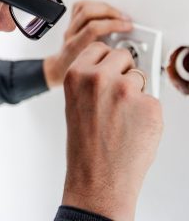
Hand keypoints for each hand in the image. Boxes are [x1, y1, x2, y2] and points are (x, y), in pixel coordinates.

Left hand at [43, 1, 132, 87]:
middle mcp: (71, 34)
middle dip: (111, 12)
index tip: (128, 27)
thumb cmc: (76, 73)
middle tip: (125, 19)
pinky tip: (105, 10)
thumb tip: (132, 55)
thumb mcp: (95, 72)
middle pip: (88, 13)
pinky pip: (80, 6)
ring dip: (104, 7)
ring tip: (117, 14)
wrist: (60, 69)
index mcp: (75, 47)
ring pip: (84, 7)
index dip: (113, 24)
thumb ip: (109, 63)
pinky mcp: (71, 21)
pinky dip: (95, 4)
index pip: (93, 28)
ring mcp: (70, 27)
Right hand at [62, 42, 162, 220]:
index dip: (106, 59)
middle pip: (122, 55)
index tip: (109, 65)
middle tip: (118, 92)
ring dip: (135, 91)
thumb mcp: (75, 102)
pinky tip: (134, 126)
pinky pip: (152, 98)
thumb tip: (111, 68)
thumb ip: (89, 79)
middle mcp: (99, 78)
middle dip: (123, 70)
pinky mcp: (148, 105)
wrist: (98, 179)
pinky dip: (147, 111)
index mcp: (77, 74)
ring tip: (123, 116)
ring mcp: (125, 90)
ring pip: (140, 76)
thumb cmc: (84, 145)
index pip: (99, 47)